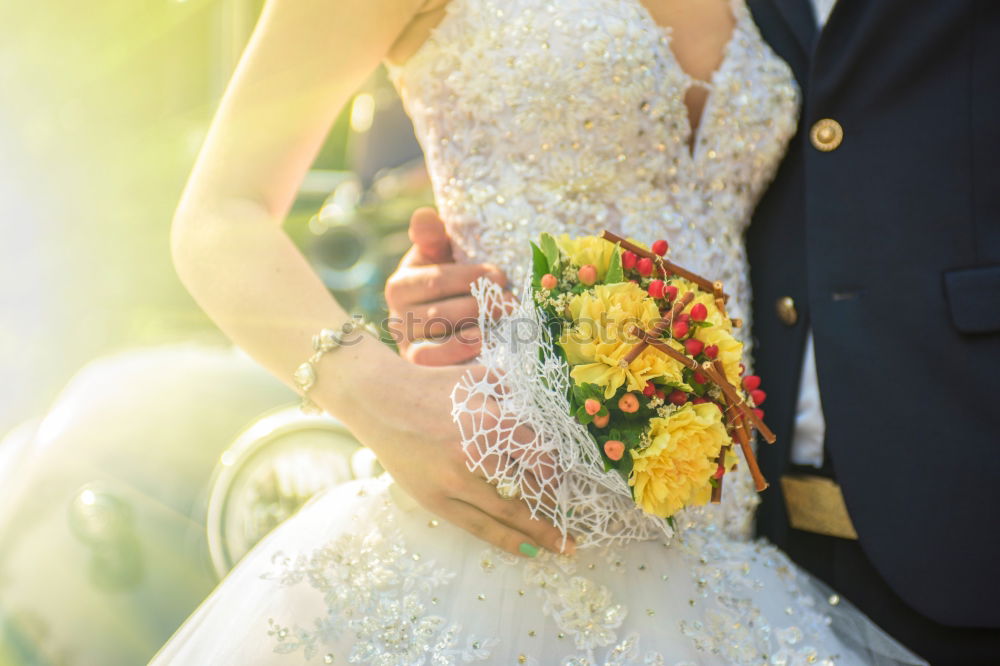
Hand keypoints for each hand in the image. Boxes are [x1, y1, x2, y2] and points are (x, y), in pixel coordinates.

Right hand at [345, 359, 571, 557]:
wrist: (378, 399)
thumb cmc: (430, 387)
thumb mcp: (475, 379)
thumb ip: (510, 393)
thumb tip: (542, 410)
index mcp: (489, 419)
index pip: (539, 454)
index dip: (558, 472)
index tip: (570, 481)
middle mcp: (475, 453)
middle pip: (529, 487)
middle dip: (557, 506)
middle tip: (578, 520)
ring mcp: (454, 480)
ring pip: (508, 513)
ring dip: (541, 532)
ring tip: (564, 545)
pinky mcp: (436, 500)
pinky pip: (479, 527)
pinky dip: (508, 541)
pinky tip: (531, 551)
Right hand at [385, 208, 513, 365]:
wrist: (447, 317)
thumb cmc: (449, 280)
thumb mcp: (440, 255)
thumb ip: (433, 236)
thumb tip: (425, 215)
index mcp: (401, 284)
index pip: (436, 280)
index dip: (470, 278)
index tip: (502, 276)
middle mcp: (398, 316)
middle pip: (440, 313)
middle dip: (481, 307)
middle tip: (514, 303)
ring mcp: (407, 345)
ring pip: (440, 338)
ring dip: (477, 331)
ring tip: (508, 322)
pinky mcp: (419, 367)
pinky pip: (436, 363)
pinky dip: (461, 355)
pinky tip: (487, 346)